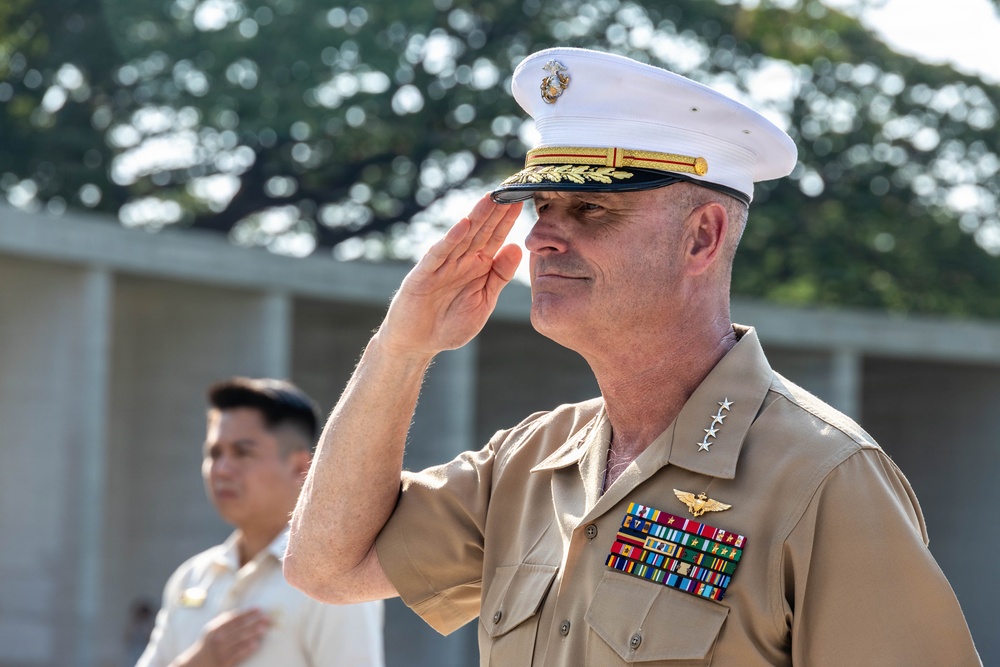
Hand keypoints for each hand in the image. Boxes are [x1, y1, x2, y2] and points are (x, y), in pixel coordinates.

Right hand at [171, 609, 269, 666]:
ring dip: (252, 635)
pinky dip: (246, 649)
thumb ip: (223, 622)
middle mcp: (217, 639)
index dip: (247, 613)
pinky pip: (237, 654)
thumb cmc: (206, 646)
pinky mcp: (224, 662)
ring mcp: (220, 651)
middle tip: (267, 619)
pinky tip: (255, 645)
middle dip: (254, 623)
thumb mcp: (211, 631)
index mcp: (215, 629)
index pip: (234, 618)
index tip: (259, 609)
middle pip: (239, 629)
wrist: (196, 665)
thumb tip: (238, 612)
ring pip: (239, 641)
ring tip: (263, 630)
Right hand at [378, 195, 522, 358]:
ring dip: (476, 217)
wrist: (419, 344)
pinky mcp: (423, 275)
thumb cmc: (450, 324)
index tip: (523, 198)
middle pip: (481, 230)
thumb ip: (499, 276)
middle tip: (512, 187)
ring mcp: (441, 265)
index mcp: (477, 266)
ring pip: (462, 237)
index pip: (496, 237)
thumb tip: (517, 247)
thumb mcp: (483, 301)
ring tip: (491, 197)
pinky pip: (439, 254)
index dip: (508, 219)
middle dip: (496, 210)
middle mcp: (460, 260)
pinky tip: (464, 224)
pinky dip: (451, 239)